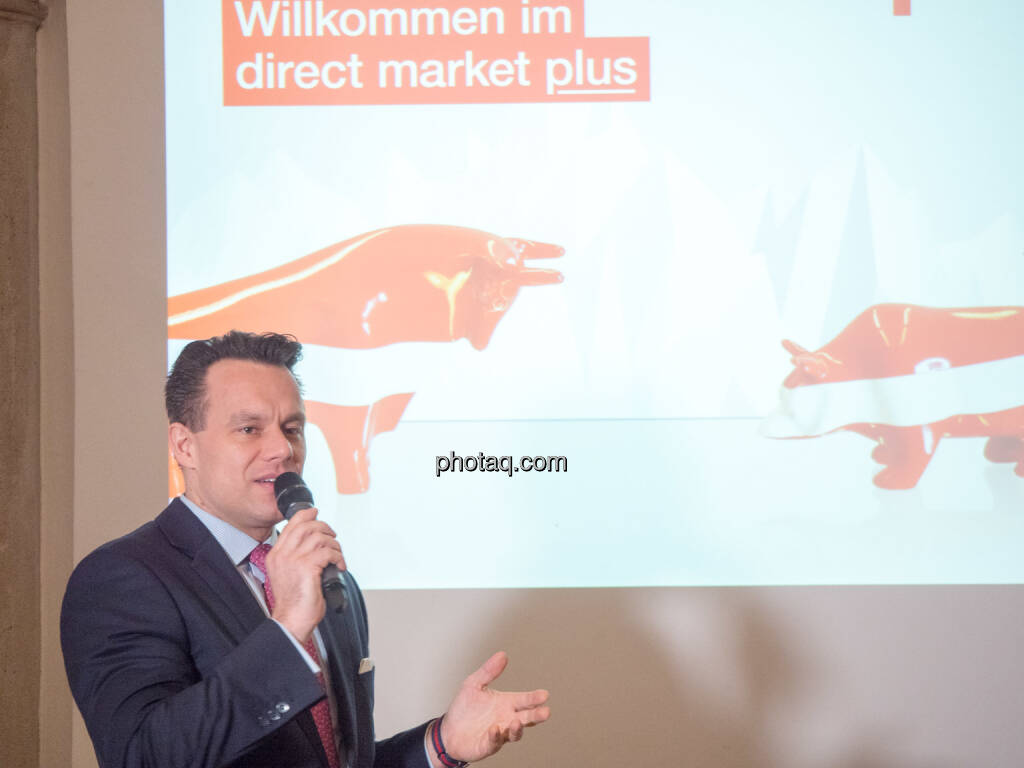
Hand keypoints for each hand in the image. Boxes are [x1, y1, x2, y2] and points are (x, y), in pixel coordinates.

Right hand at [265, 507, 345, 643]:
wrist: (290, 621)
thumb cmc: (293, 603)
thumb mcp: (287, 574)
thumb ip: (294, 558)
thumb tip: (313, 545)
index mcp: (276, 555)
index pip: (290, 526)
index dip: (305, 515)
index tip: (315, 512)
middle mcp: (283, 555)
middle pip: (306, 526)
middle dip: (324, 528)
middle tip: (332, 536)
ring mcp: (294, 560)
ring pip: (319, 537)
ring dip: (334, 544)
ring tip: (337, 555)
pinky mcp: (307, 567)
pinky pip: (328, 552)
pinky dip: (338, 557)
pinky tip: (339, 565)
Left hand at [435, 652, 549, 763]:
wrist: (449, 731)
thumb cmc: (464, 709)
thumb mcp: (474, 684)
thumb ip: (489, 671)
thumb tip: (502, 655)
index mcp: (506, 703)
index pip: (524, 700)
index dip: (534, 698)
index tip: (544, 694)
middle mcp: (506, 718)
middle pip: (526, 718)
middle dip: (536, 715)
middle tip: (545, 712)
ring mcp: (500, 733)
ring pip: (515, 733)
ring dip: (517, 728)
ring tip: (517, 722)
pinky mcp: (489, 745)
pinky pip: (495, 741)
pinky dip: (497, 736)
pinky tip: (495, 730)